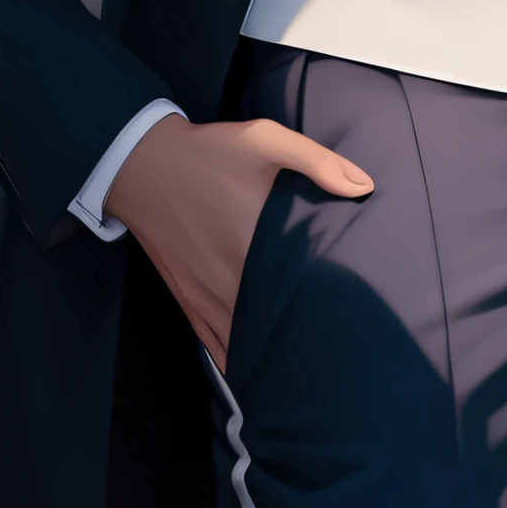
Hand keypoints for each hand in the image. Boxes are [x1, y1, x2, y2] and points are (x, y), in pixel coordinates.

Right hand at [108, 113, 370, 367]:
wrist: (142, 163)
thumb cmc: (209, 152)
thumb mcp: (265, 140)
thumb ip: (318, 162)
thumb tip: (364, 186)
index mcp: (254, 244)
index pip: (299, 292)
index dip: (326, 309)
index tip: (350, 316)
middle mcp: (230, 280)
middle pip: (274, 326)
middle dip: (303, 339)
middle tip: (335, 348)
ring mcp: (206, 295)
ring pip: (244, 344)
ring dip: (271, 353)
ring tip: (303, 365)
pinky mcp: (188, 300)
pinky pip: (214, 345)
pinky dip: (236, 359)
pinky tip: (256, 367)